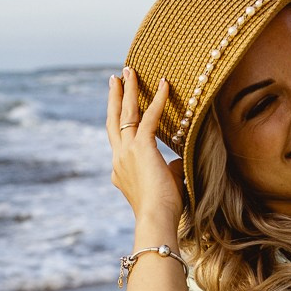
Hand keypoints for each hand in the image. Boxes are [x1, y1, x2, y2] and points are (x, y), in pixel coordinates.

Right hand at [105, 68, 185, 241]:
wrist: (156, 220)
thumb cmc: (164, 211)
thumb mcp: (165, 186)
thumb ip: (169, 169)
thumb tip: (177, 160)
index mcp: (120, 171)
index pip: (119, 143)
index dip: (121, 125)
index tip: (121, 109)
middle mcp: (118, 159)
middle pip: (113, 121)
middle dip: (114, 98)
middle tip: (114, 79)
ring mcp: (126, 153)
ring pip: (125, 114)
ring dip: (127, 90)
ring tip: (128, 71)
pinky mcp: (141, 148)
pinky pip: (149, 117)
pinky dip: (157, 99)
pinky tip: (164, 83)